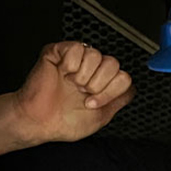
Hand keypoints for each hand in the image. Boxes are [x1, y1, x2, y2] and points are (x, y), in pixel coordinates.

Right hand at [0, 41, 134, 157]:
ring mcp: (76, 59)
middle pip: (113, 64)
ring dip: (83, 76)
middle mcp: (91, 69)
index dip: (110, 91)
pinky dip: (70, 65)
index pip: (123, 77)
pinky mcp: (59, 51)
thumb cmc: (63, 122)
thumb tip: (132, 89)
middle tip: (81, 94)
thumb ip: (119, 101)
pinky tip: (63, 73)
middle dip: (98, 84)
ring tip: (71, 85)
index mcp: (101, 83)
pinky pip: (77, 48)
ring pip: (96, 55)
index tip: (93, 102)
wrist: (38, 121)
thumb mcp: (101, 117)